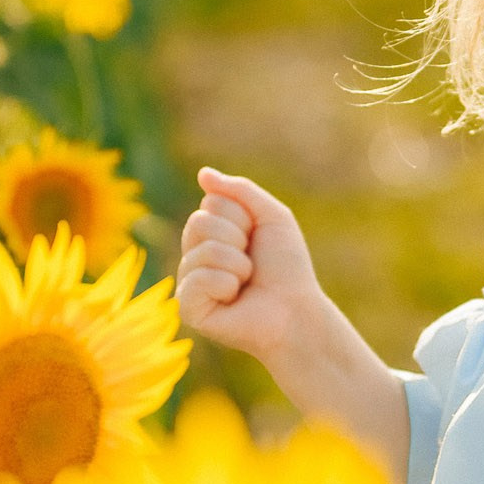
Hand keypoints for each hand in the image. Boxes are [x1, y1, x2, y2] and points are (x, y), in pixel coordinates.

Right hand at [176, 167, 325, 366]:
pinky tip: (234, 299)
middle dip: (236, 238)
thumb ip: (240, 191)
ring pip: (201, 251)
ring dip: (237, 265)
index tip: (257, 238)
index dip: (243, 217)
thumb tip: (203, 173)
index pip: (211, 202)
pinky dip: (226, 285)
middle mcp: (196, 254)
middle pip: (199, 222)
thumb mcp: (272, 217)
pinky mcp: (188, 308)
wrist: (296, 311)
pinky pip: (198, 279)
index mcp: (212, 233)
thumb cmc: (286, 267)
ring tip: (247, 282)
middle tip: (252, 262)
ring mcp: (189, 281)